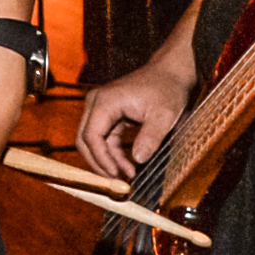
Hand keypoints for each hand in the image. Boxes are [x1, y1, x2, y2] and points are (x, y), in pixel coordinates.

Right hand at [76, 61, 192, 178]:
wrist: (169, 73)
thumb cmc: (167, 89)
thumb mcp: (164, 115)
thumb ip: (150, 137)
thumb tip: (138, 160)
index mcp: (105, 102)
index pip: (91, 135)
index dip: (101, 158)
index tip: (117, 175)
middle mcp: (96, 104)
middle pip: (84, 140)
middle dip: (99, 162)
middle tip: (116, 181)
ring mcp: (100, 109)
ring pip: (92, 142)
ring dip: (107, 160)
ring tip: (127, 175)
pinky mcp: (107, 115)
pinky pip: (103, 139)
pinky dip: (112, 153)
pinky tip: (127, 165)